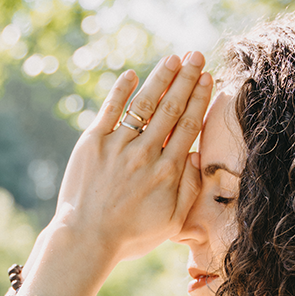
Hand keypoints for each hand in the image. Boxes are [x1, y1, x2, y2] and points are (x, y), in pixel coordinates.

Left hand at [52, 51, 212, 261]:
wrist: (87, 239)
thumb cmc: (131, 236)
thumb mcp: (172, 222)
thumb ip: (189, 189)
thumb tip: (196, 156)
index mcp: (167, 172)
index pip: (188, 126)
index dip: (199, 99)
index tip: (207, 78)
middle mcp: (145, 154)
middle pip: (171, 109)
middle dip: (186, 79)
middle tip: (197, 56)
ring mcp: (118, 146)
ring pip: (144, 104)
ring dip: (160, 78)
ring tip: (173, 58)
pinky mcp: (92, 144)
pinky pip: (109, 110)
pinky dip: (121, 91)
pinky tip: (131, 75)